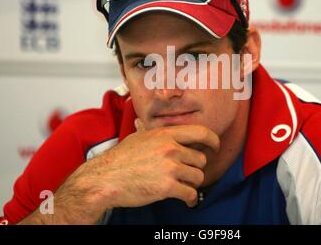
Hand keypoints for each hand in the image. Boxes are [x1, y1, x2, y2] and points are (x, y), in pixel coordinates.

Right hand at [83, 119, 219, 208]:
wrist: (105, 179)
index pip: (201, 132)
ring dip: (193, 183)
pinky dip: (191, 199)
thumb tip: (143, 121)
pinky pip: (191, 193)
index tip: (215, 147)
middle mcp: (170, 148)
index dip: (213, 140)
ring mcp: (170, 167)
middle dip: (196, 168)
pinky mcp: (167, 187)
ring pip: (198, 176)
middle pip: (200, 159)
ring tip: (184, 186)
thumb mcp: (137, 137)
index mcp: (165, 134)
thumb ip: (149, 131)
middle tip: (189, 173)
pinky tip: (187, 200)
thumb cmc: (119, 159)